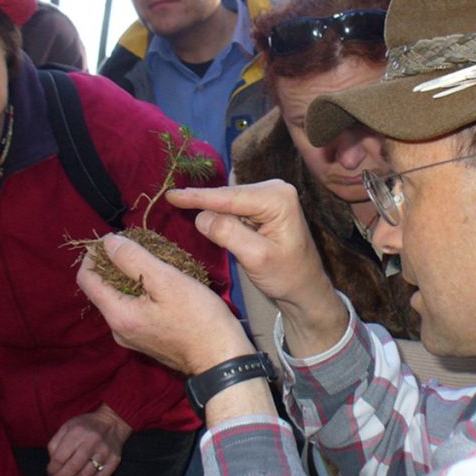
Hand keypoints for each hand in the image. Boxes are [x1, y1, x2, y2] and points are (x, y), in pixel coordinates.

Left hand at [46, 404, 131, 475]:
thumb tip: (52, 464)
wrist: (113, 422)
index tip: (50, 472)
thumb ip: (55, 443)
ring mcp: (104, 452)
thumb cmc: (86, 426)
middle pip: (72, 468)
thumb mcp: (67, 427)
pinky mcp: (114, 461)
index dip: (52, 469)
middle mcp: (92, 442)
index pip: (60, 457)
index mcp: (78, 432)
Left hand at [77, 234, 253, 374]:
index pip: (87, 279)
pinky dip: (142, 291)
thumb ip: (134, 259)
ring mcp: (132, 337)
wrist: (221, 359)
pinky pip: (135, 309)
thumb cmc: (198, 318)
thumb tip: (109, 242)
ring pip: (121, 298)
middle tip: (141, 245)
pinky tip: (164, 283)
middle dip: (116, 263)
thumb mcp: (167, 280)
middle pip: (103, 288)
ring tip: (156, 261)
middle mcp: (118, 329)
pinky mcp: (147, 340)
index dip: (95, 254)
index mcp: (118, 315)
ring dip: (131, 276)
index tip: (116, 237)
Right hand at [167, 181, 347, 355]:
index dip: (198, 197)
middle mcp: (275, 189)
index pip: (229, 197)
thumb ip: (229, 234)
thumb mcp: (256, 258)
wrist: (304, 286)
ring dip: (210, 210)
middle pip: (227, 196)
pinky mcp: (262, 206)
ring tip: (181, 208)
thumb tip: (202, 217)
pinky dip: (219, 215)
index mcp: (278, 198)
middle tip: (170, 201)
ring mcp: (269, 196)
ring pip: (227, 201)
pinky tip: (202, 216)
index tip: (171, 195)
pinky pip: (233, 207)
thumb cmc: (287, 275)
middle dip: (202, 202)